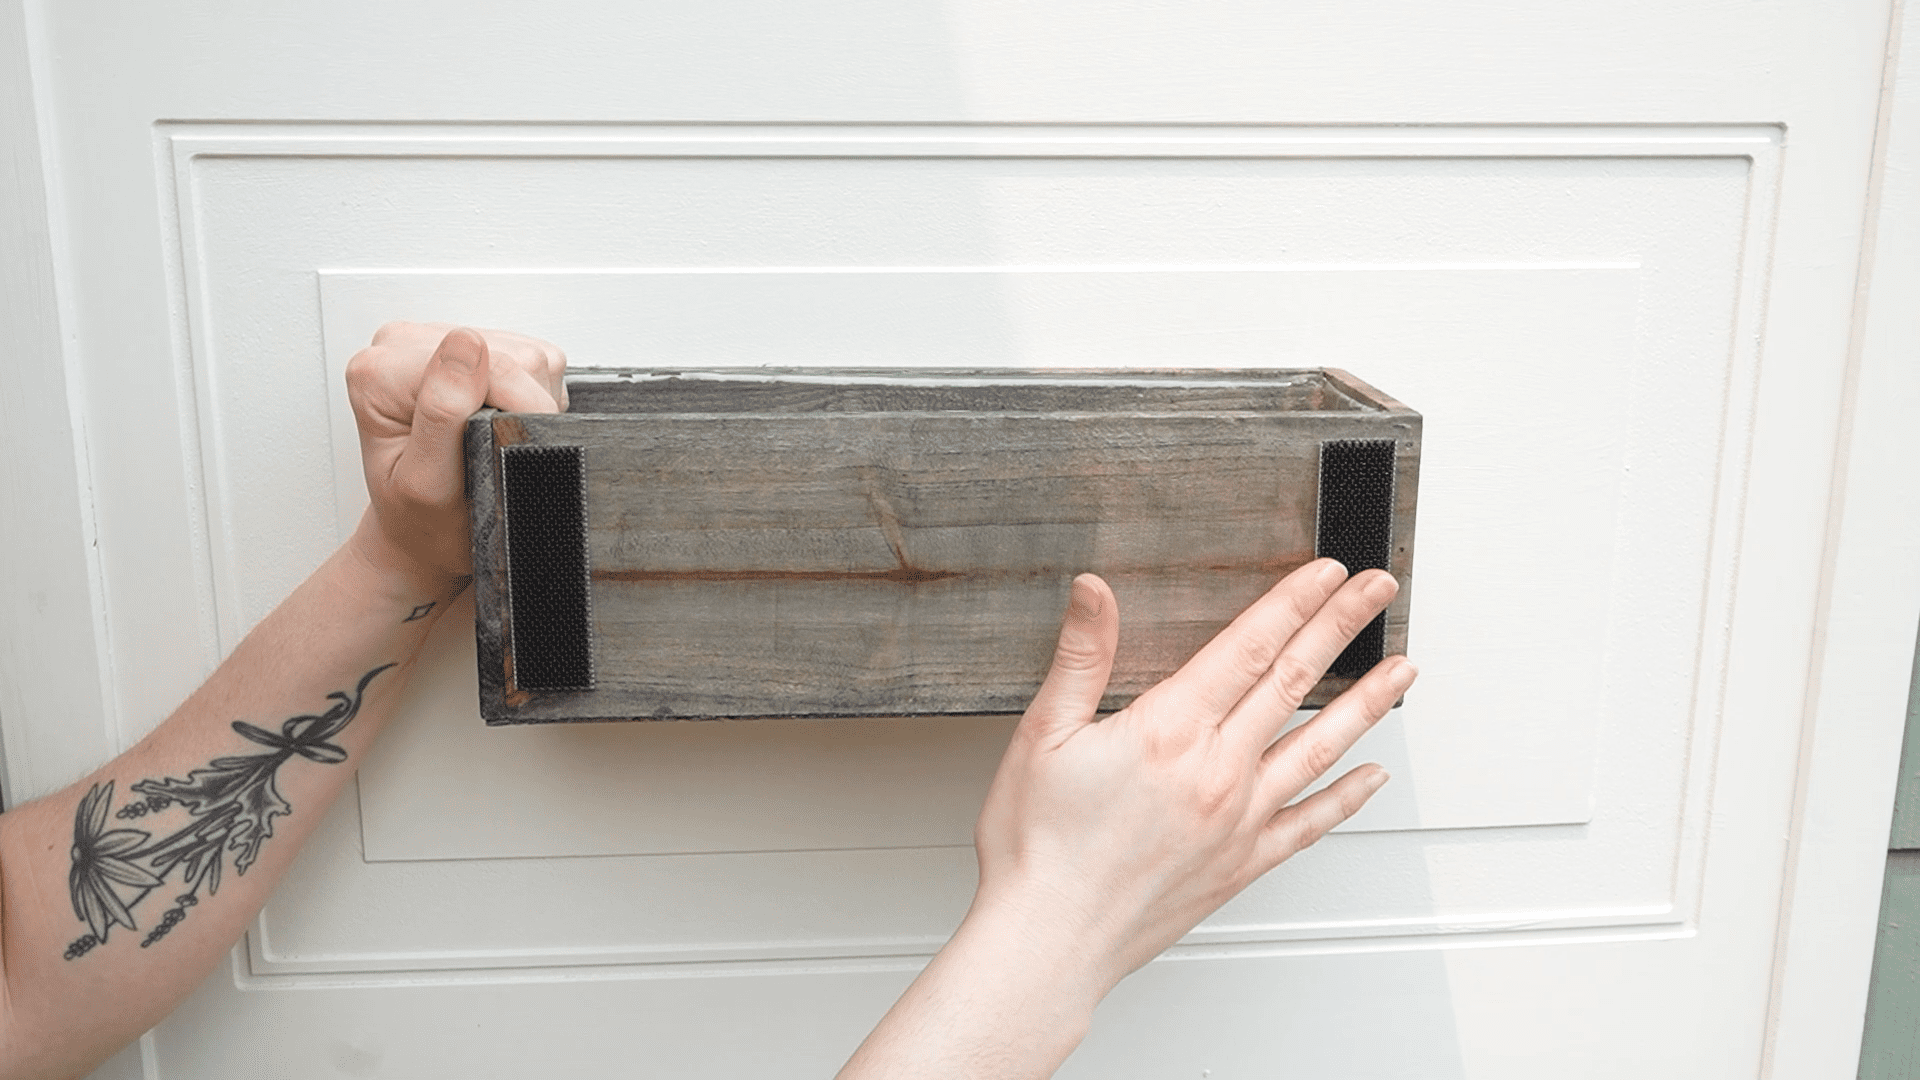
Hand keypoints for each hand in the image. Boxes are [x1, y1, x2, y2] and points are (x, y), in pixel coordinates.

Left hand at [343, 322, 567, 587]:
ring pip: (526, 355)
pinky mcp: (473, 348)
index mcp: (379, 374)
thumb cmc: (421, 517)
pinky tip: (507, 423)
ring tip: (500, 440)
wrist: (425, 532)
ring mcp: (439, 342)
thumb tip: (466, 345)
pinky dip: (535, 397)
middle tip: (500, 451)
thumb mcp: (425, 481)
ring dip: (531, 403)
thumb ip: (440, 413)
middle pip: (507, 354)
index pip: (479, 360)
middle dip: (523, 407)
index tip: (514, 447)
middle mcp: (402, 346)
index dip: (516, 405)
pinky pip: (533, 360)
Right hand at [971, 559, 1414, 994]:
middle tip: (1379, 590)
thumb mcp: (1042, 735)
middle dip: (1341, 626)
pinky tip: (1373, 776)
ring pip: (1318, 746)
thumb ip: (1081, 657)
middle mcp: (1217, 771)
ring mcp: (1238, 819)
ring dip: (1365, 702)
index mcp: (1168, 731)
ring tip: (1401, 668)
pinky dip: (1347, 796)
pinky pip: (1310, 823)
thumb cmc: (1037, 847)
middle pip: (1293, 681)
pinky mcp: (1242, 863)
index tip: (1329, 572)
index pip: (1248, 647)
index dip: (1293, 602)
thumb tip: (1095, 590)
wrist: (1049, 942)